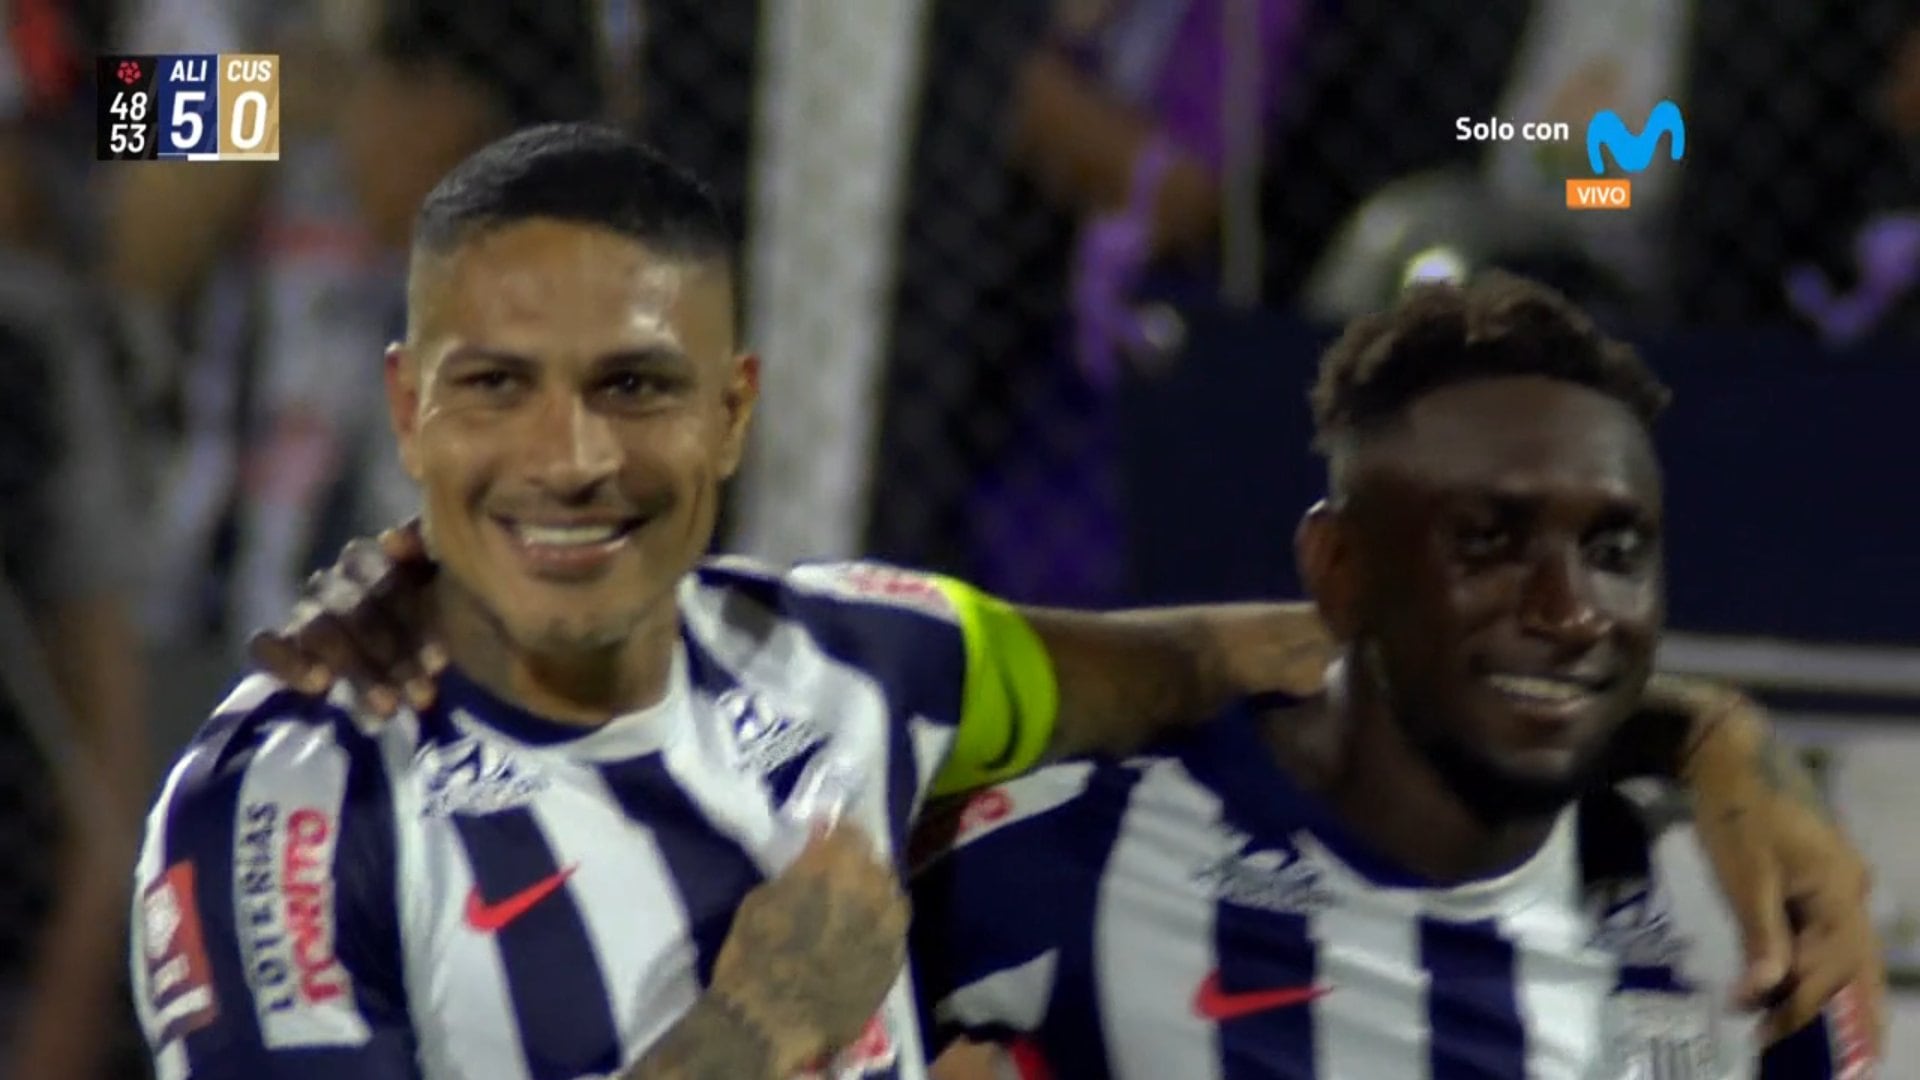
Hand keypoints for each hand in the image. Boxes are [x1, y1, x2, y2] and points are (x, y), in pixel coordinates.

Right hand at [247, 520, 443, 716]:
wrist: (437, 665)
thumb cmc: (446, 624)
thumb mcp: (453, 589)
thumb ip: (428, 553)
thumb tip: (392, 538)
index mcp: (380, 560)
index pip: (382, 576)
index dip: (412, 618)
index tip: (440, 662)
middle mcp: (340, 580)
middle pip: (354, 609)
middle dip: (392, 656)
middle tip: (423, 697)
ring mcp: (309, 611)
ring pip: (320, 629)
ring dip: (358, 670)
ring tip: (390, 708)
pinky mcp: (283, 644)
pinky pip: (265, 643)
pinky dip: (287, 660)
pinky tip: (318, 685)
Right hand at [709, 825, 908, 1073]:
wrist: (770, 1020)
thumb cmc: (753, 955)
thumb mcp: (762, 898)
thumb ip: (798, 875)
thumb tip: (812, 866)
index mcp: (835, 864)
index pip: (852, 832)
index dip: (840, 838)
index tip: (830, 845)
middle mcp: (872, 887)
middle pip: (876, 863)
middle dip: (860, 866)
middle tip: (842, 880)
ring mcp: (890, 926)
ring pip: (893, 896)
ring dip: (876, 896)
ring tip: (857, 909)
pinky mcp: (897, 960)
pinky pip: (896, 931)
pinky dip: (882, 929)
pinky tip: (865, 939)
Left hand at [1654, 675, 1885, 1054]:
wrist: (1729, 755)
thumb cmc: (1736, 812)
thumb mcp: (1744, 876)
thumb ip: (1760, 936)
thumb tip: (1766, 994)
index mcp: (1841, 895)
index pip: (1829, 972)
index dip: (1797, 1009)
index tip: (1762, 1036)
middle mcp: (1852, 894)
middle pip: (1853, 970)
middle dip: (1836, 1018)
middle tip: (1810, 1060)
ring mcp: (1840, 886)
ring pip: (1841, 955)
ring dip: (1822, 995)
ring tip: (1795, 1035)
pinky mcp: (1819, 881)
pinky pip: (1825, 936)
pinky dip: (1812, 967)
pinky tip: (1791, 989)